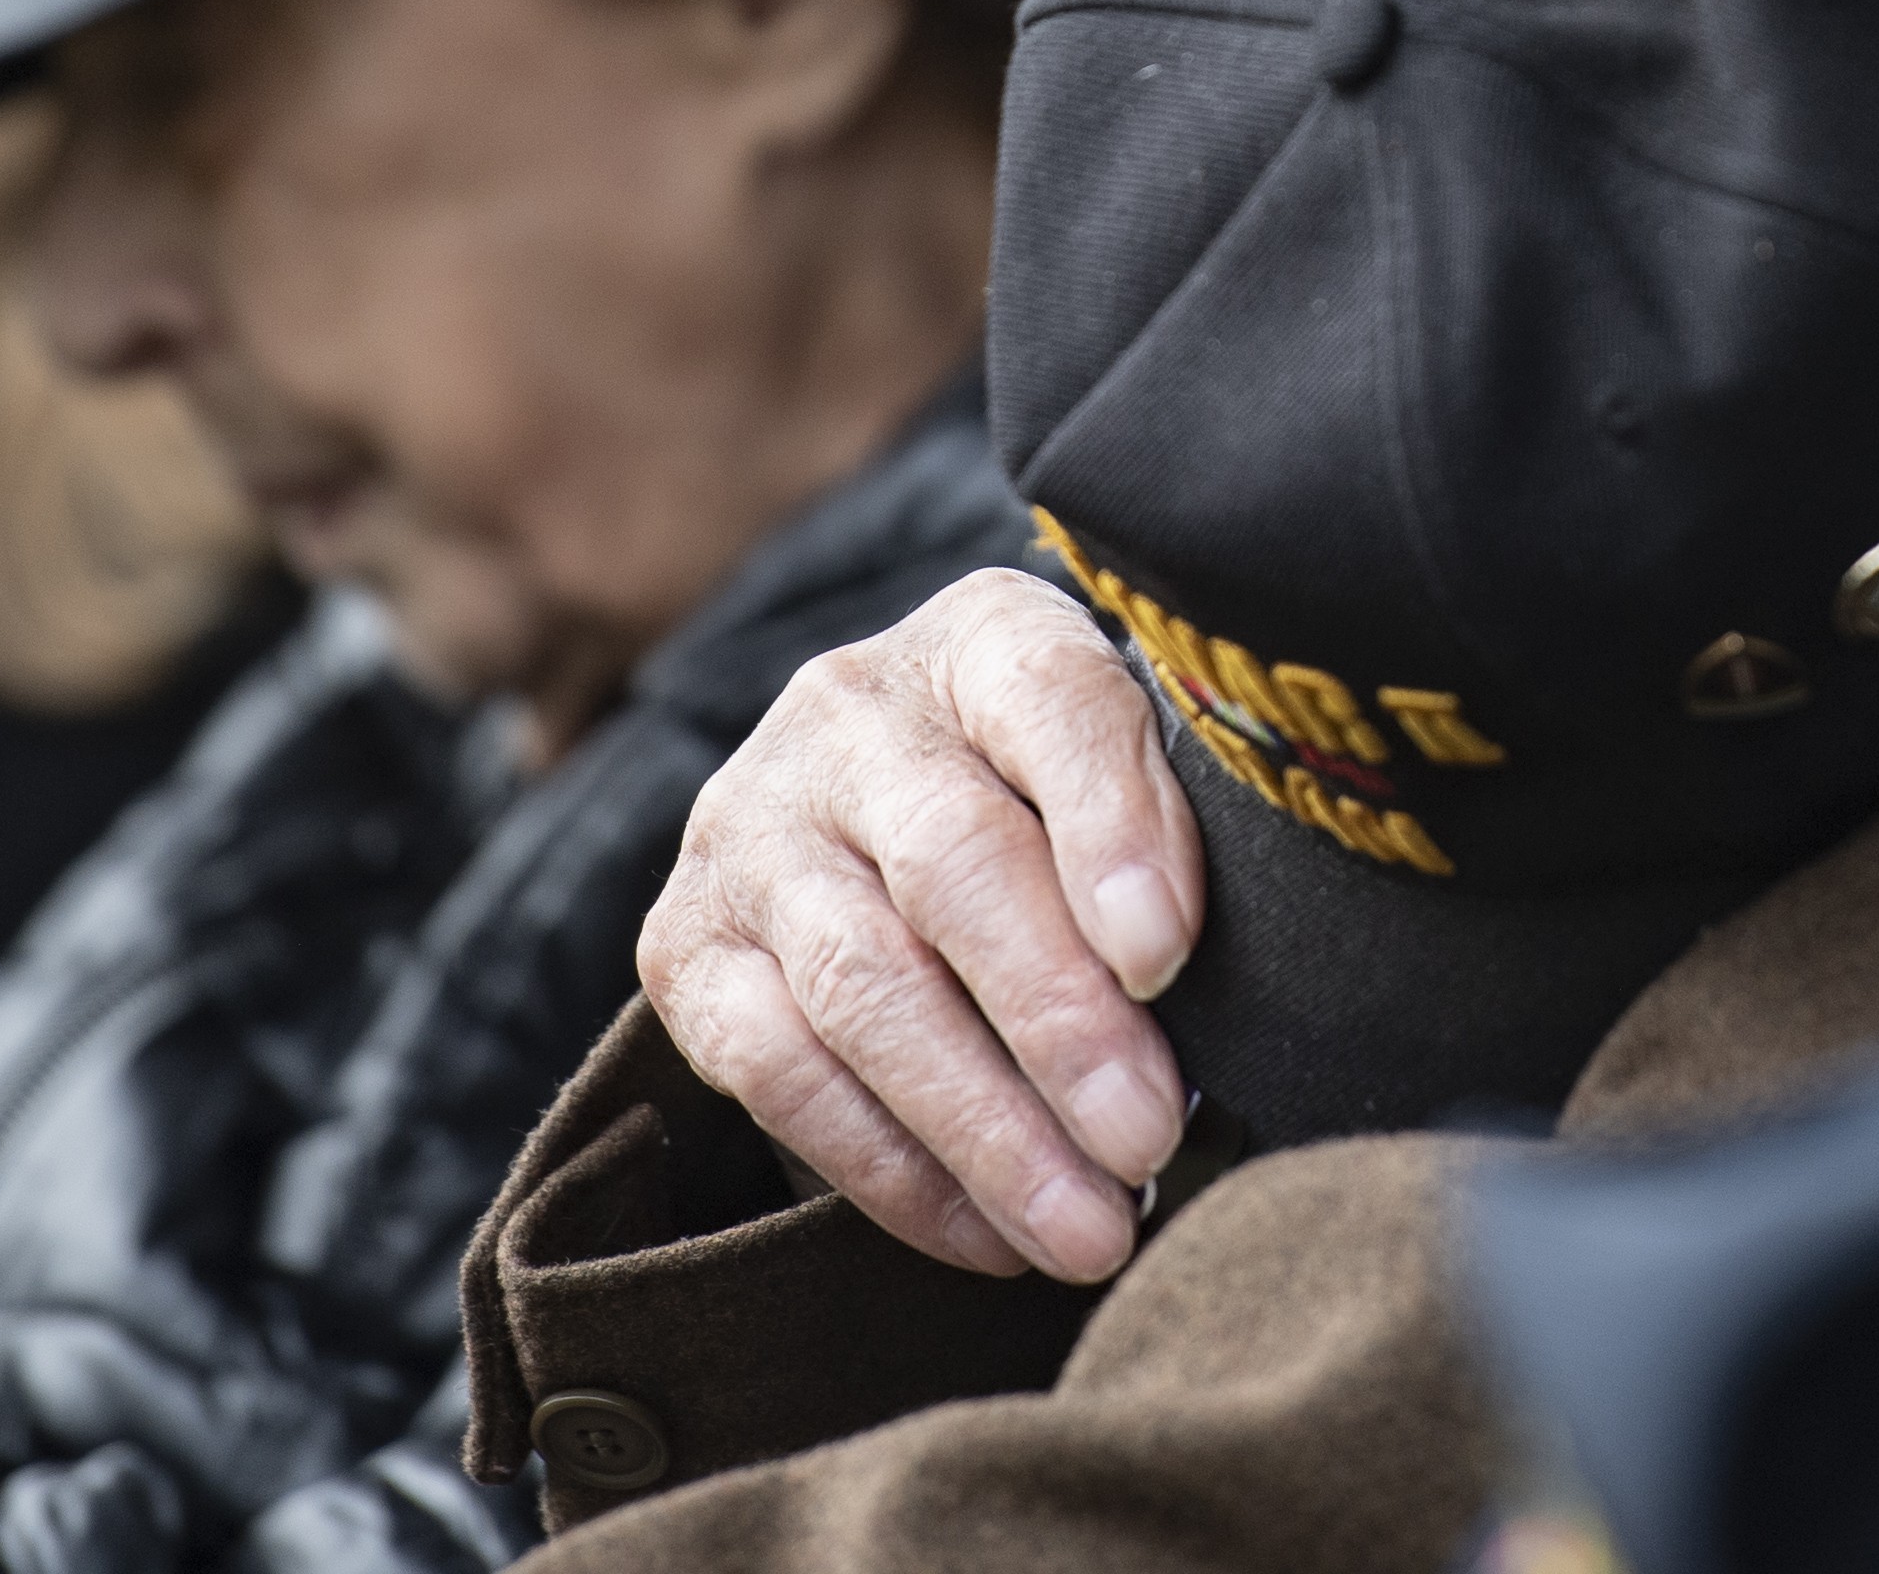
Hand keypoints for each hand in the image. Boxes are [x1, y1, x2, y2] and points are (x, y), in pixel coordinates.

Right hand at [636, 566, 1207, 1281]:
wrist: (880, 822)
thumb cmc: (1062, 815)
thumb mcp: (1139, 777)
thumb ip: (1176, 841)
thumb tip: (1192, 990)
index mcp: (985, 640)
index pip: (1051, 702)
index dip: (1112, 825)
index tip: (1167, 955)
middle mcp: (847, 713)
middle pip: (953, 864)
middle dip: (1058, 1021)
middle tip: (1148, 1139)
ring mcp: (749, 828)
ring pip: (864, 986)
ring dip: (985, 1128)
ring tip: (1088, 1228)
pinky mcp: (686, 947)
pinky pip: (778, 1072)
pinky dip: (893, 1171)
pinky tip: (989, 1237)